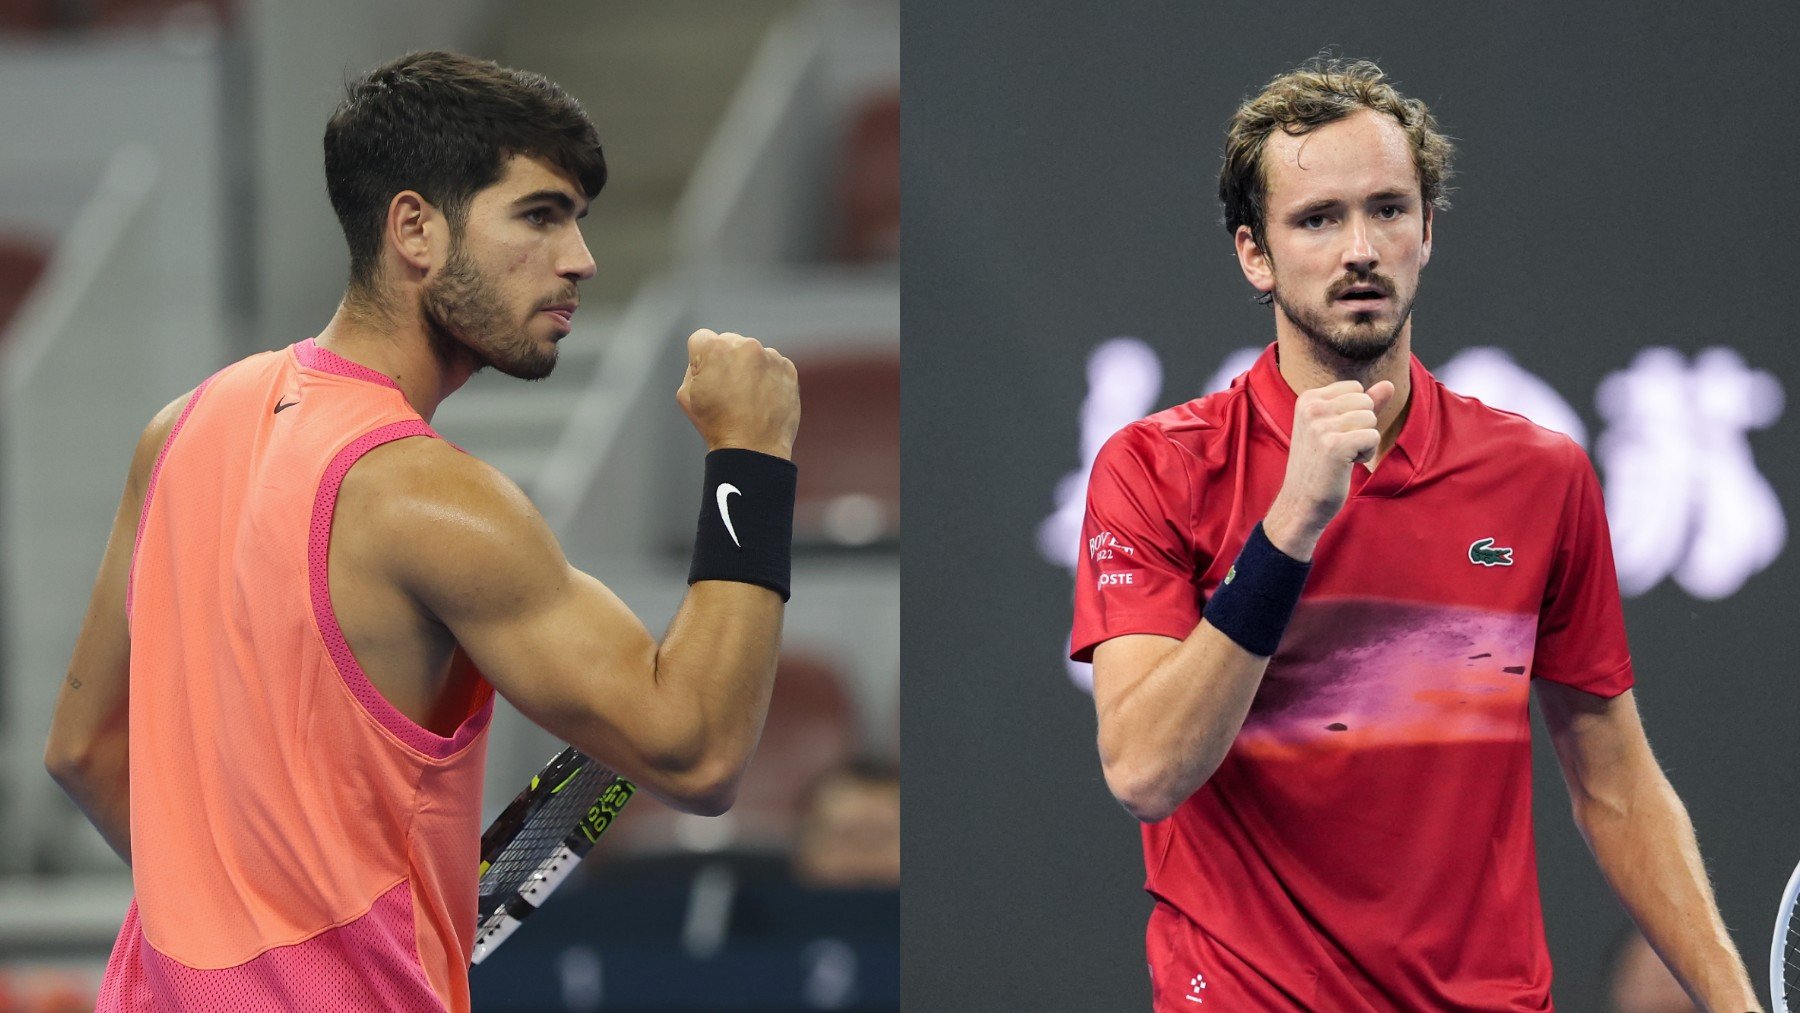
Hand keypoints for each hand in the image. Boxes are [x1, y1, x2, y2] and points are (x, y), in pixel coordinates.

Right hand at [676, 329, 800, 459]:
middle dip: (726, 360)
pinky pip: (772, 365)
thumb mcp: (685, 394)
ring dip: (748, 368)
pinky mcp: (787, 368)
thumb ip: (692, 367)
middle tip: (728, 391)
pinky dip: (767, 377)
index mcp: (716, 348)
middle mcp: (745, 345)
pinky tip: (762, 398)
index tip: (708, 379)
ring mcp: (770, 356)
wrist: (753, 448)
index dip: (700, 360)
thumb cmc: (718, 424)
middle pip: (728, 343)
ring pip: (752, 354)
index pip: (701, 339)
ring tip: (747, 398)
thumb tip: (706, 359)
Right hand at [1263, 379, 1394, 560]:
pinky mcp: (1334, 445)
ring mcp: (1320, 426)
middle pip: (1365, 401)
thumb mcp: (1338, 427)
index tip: (1334, 435)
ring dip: (1364, 441)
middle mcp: (1311, 408)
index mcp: (1308, 398)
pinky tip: (1346, 465)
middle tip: (1338, 448)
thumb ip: (1363, 404)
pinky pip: (1372, 436)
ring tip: (1342, 456)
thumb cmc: (1321, 465)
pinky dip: (1366, 453)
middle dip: (1362, 426)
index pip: (1356, 388)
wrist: (1301, 502)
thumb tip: (1389, 384)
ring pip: (1370, 419)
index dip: (1354, 413)